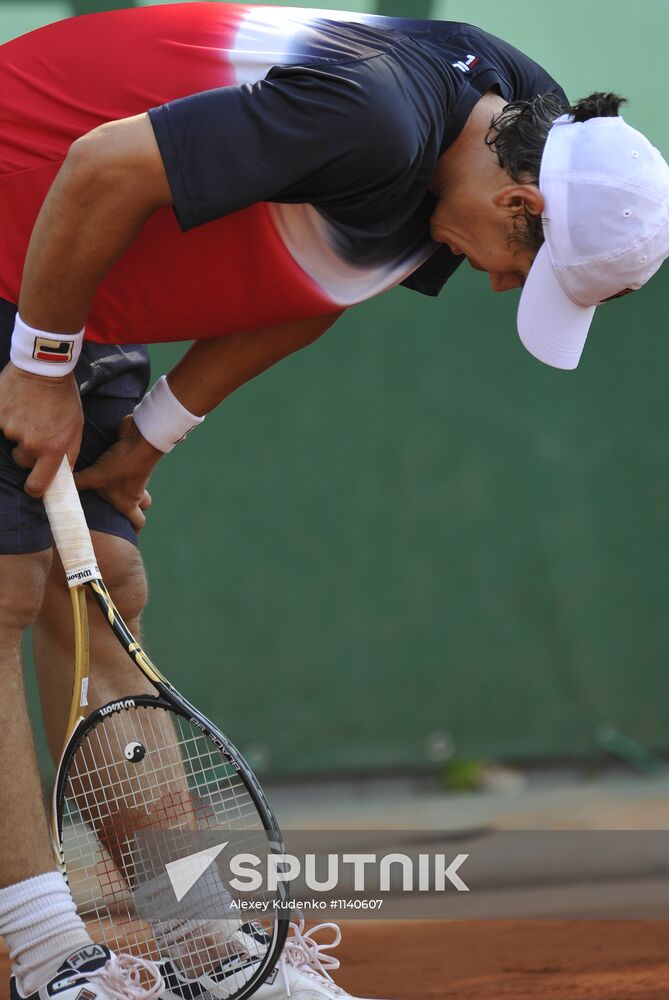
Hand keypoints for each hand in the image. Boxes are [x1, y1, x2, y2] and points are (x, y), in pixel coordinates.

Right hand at [0, 362, 82, 495]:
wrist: (45, 367)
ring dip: (18, 429)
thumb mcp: (76, 428)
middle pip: (23, 459)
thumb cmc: (64, 398)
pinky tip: (16, 404)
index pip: (37, 484)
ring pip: (11, 439)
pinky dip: (5, 416)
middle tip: (38, 428)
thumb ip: (69, 454)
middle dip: (29, 449)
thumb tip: (64, 475)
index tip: (34, 486)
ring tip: (29, 410)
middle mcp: (30, 443)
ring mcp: (10, 429)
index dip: (35, 488)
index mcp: (52, 449)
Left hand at [74, 414, 162, 530]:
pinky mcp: (132, 462)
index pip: (138, 522)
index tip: (125, 536)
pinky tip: (103, 465)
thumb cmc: (122, 464)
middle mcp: (135, 492)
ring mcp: (136, 477)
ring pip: (136, 489)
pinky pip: (127, 471)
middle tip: (114, 510)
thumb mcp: (95, 476)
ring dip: (125, 489)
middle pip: (141, 507)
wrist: (140, 440)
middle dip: (132, 509)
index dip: (133, 530)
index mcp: (128, 503)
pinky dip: (119, 471)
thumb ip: (77, 483)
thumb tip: (57, 487)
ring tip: (105, 488)